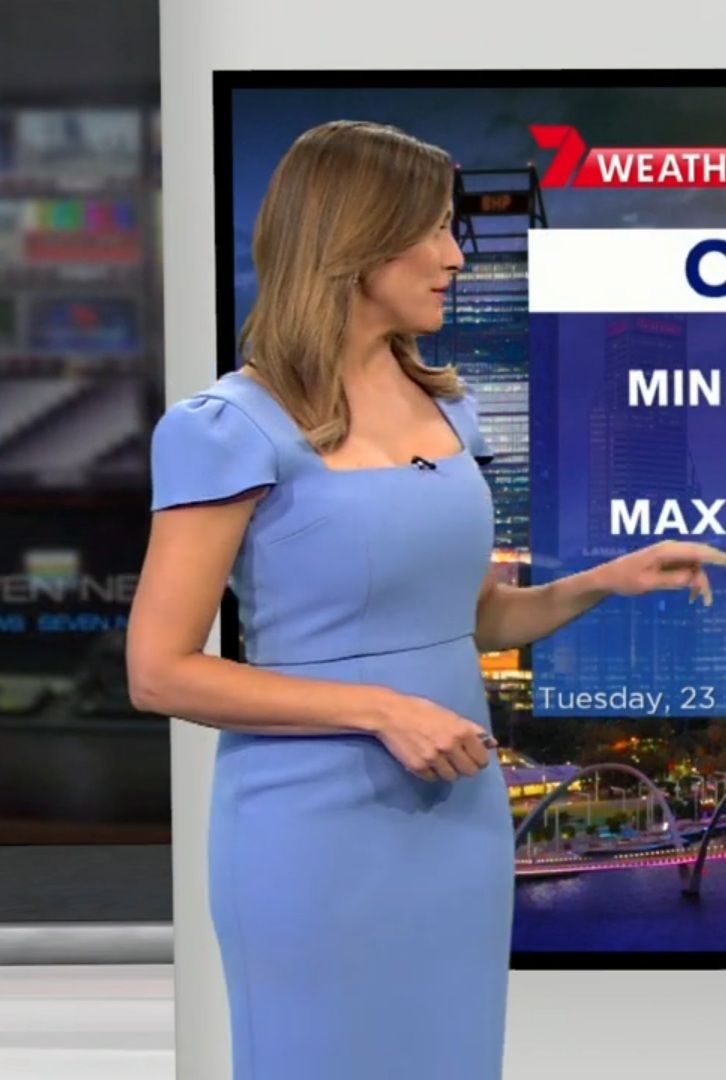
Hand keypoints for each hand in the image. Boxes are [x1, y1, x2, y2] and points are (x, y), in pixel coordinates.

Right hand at [371, 690, 496, 782]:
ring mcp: (433, 758)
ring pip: (451, 777)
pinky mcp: (418, 767)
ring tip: (440, 759)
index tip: (473, 757)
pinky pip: (433, 778)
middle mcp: (449, 746)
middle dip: (465, 767)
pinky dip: (431, 772)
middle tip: (457, 760)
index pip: (482, 759)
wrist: (390, 714)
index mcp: (460, 731)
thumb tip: (492, 743)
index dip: (479, 759)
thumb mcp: (449, 714)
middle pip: (469, 772)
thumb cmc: (421, 710)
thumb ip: (471, 729)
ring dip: (448, 770)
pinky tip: (426, 760)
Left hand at [593, 539, 725, 606]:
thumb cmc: (625, 579)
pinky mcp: (669, 561)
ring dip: (700, 582)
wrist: (608, 577)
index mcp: (666, 550)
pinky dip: (692, 581)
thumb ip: (671, 580)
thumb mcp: (648, 583)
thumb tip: (694, 577)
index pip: (697, 551)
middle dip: (710, 574)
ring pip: (696, 566)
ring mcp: (671, 554)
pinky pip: (688, 569)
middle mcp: (671, 548)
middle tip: (711, 595)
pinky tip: (692, 597)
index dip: (716, 556)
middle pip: (701, 557)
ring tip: (702, 602)